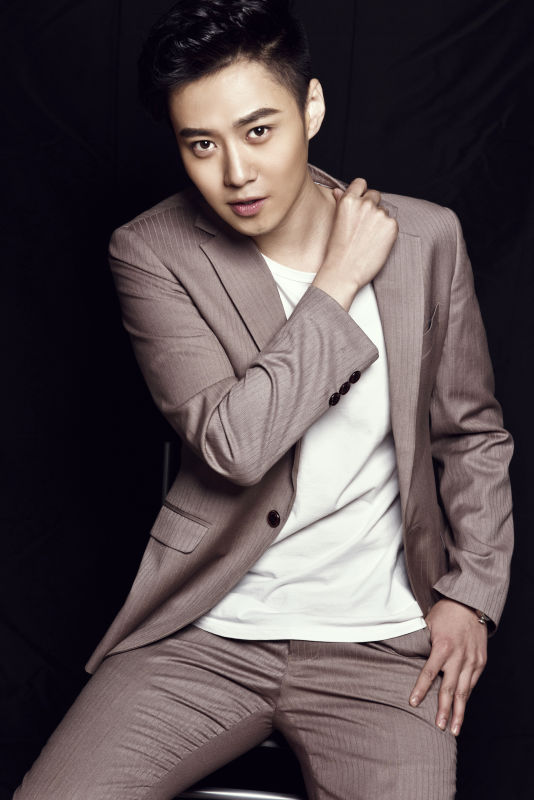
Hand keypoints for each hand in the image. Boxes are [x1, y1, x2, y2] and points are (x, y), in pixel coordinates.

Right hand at [313, 177, 398, 309]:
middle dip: (372, 207)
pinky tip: (376, 243)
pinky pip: (393, 223)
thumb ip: (340, 202)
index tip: (361, 203)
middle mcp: (365, 204)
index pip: (361, 183)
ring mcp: (379, 214)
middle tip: (365, 226)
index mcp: (348, 201)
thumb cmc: (337, 251)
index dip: (362, 193)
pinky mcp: (391, 226)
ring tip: (368, 239)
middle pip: (375, 195)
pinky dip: (387, 232)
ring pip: (384, 211)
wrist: (344, 272)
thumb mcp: (336, 222)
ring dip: (380, 221)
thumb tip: (338, 190)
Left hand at [409, 598, 487, 735]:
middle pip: (450, 688)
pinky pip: (472, 683)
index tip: (413, 703)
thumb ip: (420, 642)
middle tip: (439, 726)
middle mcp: (459, 656)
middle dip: (444, 709)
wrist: (470, 604)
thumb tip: (402, 655)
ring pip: (464, 691)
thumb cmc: (445, 613)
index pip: (429, 672)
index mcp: (443, 646)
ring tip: (453, 728)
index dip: (421, 689)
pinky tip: (461, 709)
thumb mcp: (428, 623)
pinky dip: (466, 697)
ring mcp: (472, 660)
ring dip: (459, 711)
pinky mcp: (480, 662)